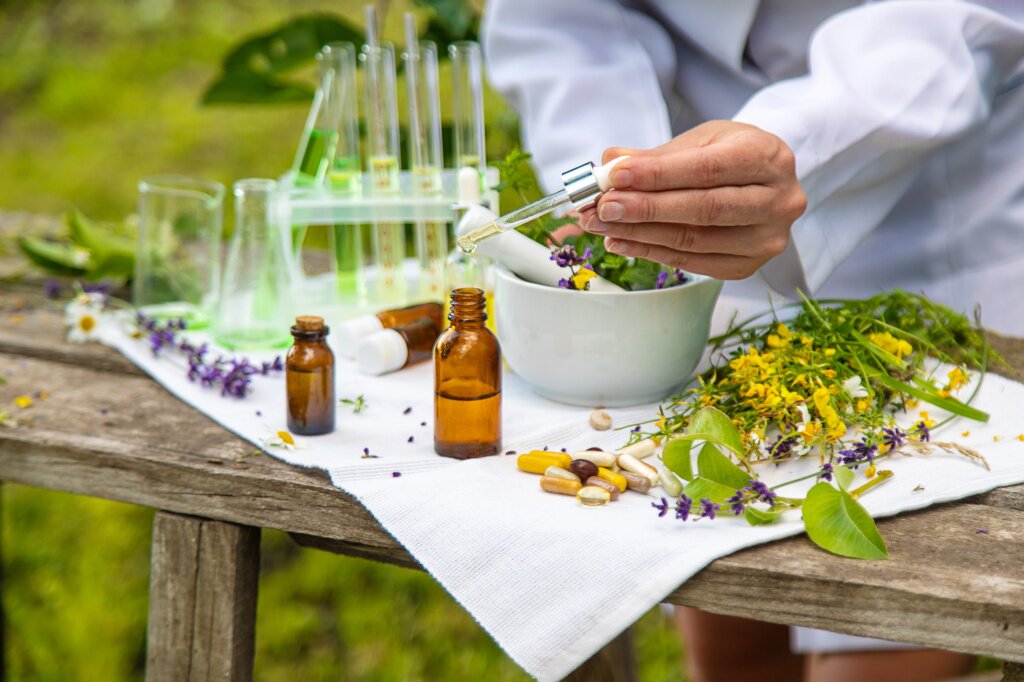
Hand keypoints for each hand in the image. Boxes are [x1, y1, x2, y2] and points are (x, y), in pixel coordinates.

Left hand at [581, 121, 806, 279]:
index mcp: (768, 157)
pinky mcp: (747, 266)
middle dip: (645, 209)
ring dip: (639, 235)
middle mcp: (778, 200)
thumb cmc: (731, 154)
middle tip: (601, 207)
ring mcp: (766, 238)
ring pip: (694, 241)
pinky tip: (621, 241)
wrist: (764, 180)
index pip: (708, 169)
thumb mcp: (701, 140)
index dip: (658, 174)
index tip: (615, 176)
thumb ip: (658, 155)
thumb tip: (610, 163)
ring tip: (600, 225)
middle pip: (704, 209)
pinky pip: (692, 262)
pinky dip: (650, 252)